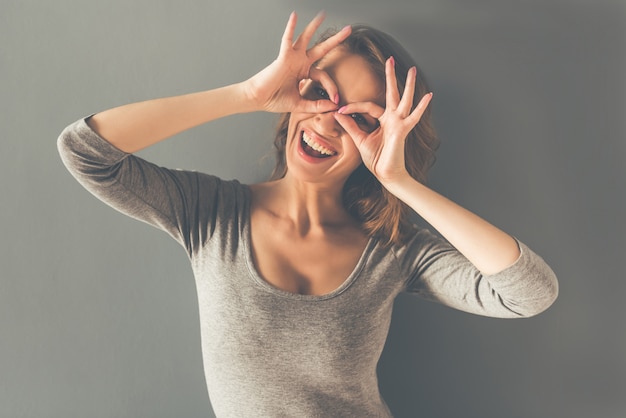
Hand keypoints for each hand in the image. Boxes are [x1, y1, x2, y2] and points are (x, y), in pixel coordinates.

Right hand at [243, 12, 350, 113]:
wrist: (258, 99)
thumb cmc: (275, 100)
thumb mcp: (300, 104)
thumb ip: (317, 106)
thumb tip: (334, 106)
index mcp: (304, 72)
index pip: (324, 75)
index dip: (331, 87)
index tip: (335, 100)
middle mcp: (300, 62)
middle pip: (321, 48)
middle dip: (335, 40)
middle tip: (348, 30)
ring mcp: (292, 58)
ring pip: (306, 38)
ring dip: (315, 26)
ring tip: (323, 14)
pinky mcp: (284, 56)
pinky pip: (287, 39)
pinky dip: (290, 27)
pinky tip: (294, 15)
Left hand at [334, 57, 432, 185]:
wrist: (385, 174)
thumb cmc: (375, 159)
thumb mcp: (359, 139)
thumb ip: (350, 125)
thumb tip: (337, 114)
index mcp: (382, 120)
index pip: (368, 106)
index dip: (353, 107)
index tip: (339, 111)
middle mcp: (392, 118)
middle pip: (391, 93)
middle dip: (390, 77)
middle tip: (390, 59)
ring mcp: (399, 123)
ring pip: (404, 100)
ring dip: (407, 84)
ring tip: (411, 70)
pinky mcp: (403, 130)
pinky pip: (413, 117)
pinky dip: (421, 107)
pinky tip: (429, 96)